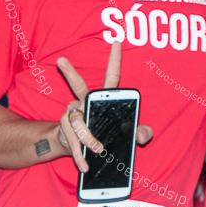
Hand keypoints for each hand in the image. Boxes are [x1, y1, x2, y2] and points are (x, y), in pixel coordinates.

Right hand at [55, 41, 153, 172]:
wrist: (80, 152)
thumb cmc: (105, 136)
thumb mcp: (126, 136)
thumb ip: (138, 134)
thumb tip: (144, 135)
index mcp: (103, 99)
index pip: (112, 76)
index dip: (115, 59)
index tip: (117, 42)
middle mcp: (85, 101)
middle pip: (77, 84)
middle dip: (69, 72)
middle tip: (61, 60)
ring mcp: (72, 113)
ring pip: (79, 121)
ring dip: (88, 137)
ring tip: (97, 150)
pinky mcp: (65, 128)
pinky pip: (72, 140)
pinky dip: (80, 155)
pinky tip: (85, 165)